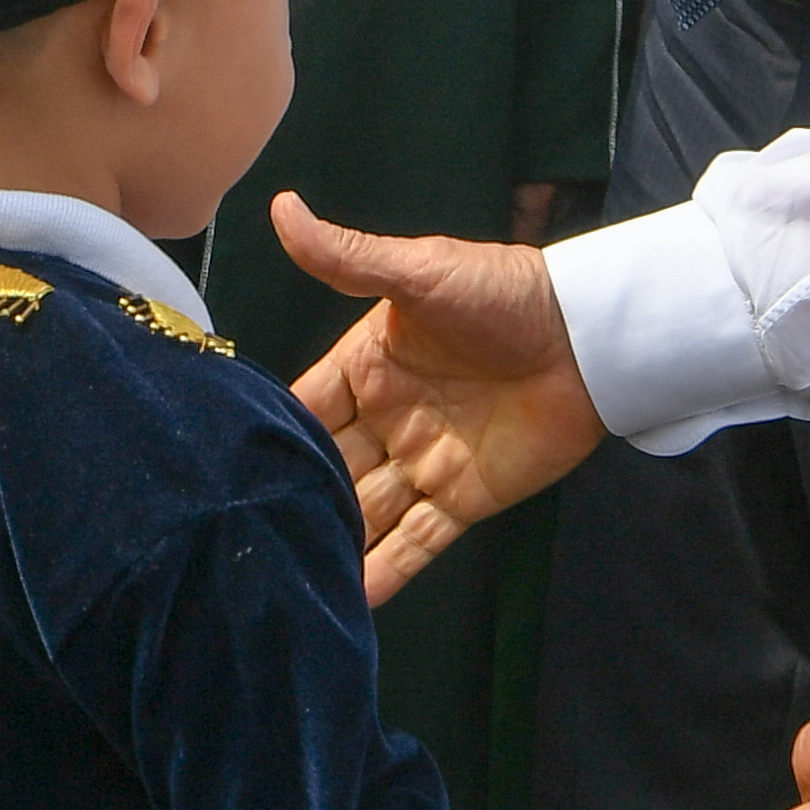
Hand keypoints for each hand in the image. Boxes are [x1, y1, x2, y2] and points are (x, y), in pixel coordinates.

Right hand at [276, 191, 608, 605]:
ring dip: (333, 543)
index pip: (304, 407)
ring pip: (365, 511)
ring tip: (280, 583)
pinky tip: (349, 601)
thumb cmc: (505, 293)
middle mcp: (389, 418)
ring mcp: (425, 462)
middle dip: (294, 499)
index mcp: (369, 365)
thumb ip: (348, 257)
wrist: (590, 337)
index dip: (270, 436)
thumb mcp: (420, 270)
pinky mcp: (466, 497)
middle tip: (240, 539)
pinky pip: (418, 541)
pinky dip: (386, 571)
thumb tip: (281, 209)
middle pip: (329, 467)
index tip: (219, 470)